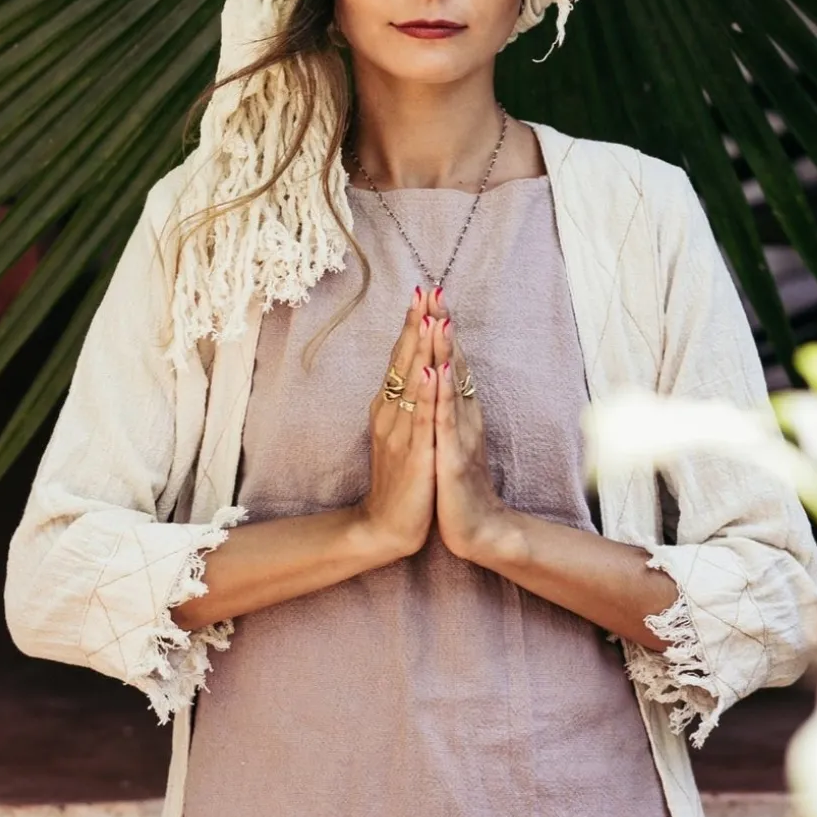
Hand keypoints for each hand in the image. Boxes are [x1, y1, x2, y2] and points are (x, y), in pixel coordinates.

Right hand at [357, 288, 438, 561]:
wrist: (387, 526)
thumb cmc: (400, 479)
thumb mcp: (401, 434)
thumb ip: (405, 403)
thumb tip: (412, 371)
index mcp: (389, 407)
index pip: (402, 356)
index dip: (412, 324)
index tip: (423, 292)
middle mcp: (390, 413)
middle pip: (404, 360)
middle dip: (417, 324)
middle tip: (426, 289)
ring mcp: (400, 432)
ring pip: (411, 381)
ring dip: (421, 348)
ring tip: (430, 316)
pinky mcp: (415, 453)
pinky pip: (421, 417)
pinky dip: (425, 391)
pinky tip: (430, 369)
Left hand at [429, 292, 506, 562]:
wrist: (474, 527)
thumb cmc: (456, 483)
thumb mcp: (448, 437)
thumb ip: (446, 406)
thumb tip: (440, 374)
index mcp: (457, 409)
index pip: (448, 359)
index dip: (439, 326)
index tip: (428, 293)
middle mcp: (462, 414)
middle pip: (452, 361)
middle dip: (441, 324)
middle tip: (433, 288)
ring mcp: (459, 433)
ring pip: (451, 384)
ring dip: (445, 349)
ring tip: (437, 316)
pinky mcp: (452, 455)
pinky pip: (445, 419)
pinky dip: (441, 392)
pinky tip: (437, 369)